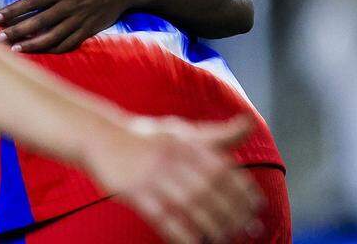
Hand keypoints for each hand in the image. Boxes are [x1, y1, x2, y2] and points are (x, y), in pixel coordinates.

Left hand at [0, 0, 141, 52]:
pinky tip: (40, 51)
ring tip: (15, 49)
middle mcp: (71, 7)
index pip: (34, 1)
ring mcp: (80, 21)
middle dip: (18, 31)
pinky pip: (69, 43)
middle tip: (0, 38)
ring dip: (33, 44)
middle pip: (40, 22)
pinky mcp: (89, 30)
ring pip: (53, 37)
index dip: (14, 10)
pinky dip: (54, 49)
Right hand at [87, 114, 261, 243]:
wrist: (99, 137)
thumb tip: (249, 124)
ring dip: (212, 226)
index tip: (258, 206)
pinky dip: (181, 234)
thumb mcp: (180, 130)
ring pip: (189, 207)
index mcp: (185, 143)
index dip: (243, 190)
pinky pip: (163, 218)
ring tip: (227, 239)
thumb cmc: (145, 136)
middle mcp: (171, 159)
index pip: (222, 169)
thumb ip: (215, 134)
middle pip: (209, 190)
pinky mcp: (135, 193)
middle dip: (233, 212)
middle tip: (250, 229)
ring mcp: (152, 177)